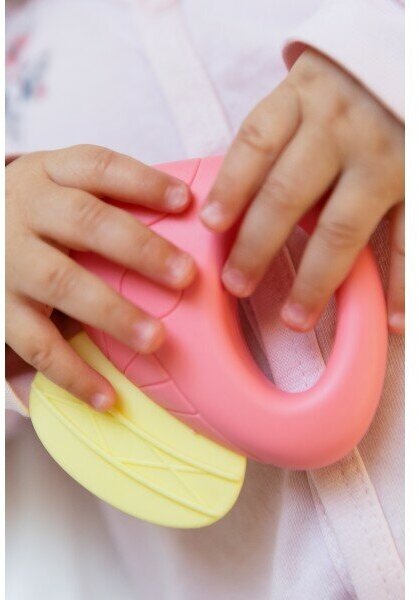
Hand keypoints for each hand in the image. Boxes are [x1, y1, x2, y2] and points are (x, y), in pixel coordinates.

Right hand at [6, 145, 195, 409]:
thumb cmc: (37, 213)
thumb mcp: (59, 186)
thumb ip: (108, 196)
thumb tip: (189, 213)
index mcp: (50, 174)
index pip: (99, 167)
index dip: (143, 182)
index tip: (185, 201)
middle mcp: (26, 210)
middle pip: (86, 222)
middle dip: (139, 249)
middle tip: (185, 275)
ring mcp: (8, 260)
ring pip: (61, 282)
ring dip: (112, 313)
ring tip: (156, 339)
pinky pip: (35, 344)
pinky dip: (72, 373)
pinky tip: (107, 397)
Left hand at [201, 50, 403, 333]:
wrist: (410, 59)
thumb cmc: (342, 88)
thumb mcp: (302, 93)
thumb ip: (273, 140)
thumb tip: (231, 206)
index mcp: (301, 99)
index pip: (255, 145)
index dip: (229, 188)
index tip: (211, 226)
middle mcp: (340, 127)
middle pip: (287, 195)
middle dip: (257, 246)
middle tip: (236, 285)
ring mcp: (382, 156)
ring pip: (340, 228)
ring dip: (316, 280)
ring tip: (296, 318)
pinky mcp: (417, 177)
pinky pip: (408, 238)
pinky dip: (400, 283)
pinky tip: (390, 320)